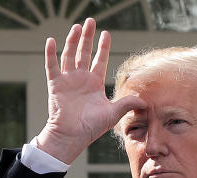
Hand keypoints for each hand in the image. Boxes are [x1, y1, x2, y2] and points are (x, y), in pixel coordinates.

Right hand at [35, 18, 145, 163]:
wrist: (72, 136)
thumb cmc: (91, 127)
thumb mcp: (113, 113)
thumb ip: (127, 104)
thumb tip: (146, 101)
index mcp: (94, 84)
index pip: (99, 60)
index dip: (102, 47)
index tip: (106, 33)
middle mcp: (81, 79)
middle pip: (83, 52)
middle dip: (87, 37)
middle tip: (90, 21)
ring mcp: (67, 80)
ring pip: (69, 55)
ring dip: (72, 40)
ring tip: (76, 27)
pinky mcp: (55, 84)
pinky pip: (51, 66)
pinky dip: (51, 54)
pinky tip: (52, 41)